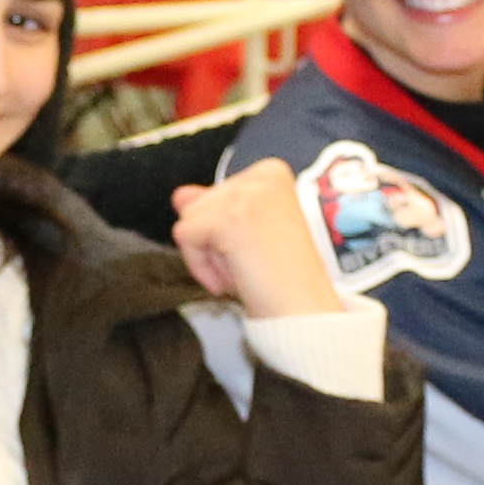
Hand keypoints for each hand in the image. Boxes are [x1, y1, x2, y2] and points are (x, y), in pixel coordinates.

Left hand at [170, 158, 349, 319]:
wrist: (304, 310)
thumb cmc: (283, 280)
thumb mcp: (245, 233)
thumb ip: (214, 208)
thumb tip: (180, 195)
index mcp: (273, 173)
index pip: (216, 193)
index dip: (223, 231)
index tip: (253, 251)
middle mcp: (262, 175)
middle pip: (198, 204)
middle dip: (214, 243)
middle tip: (252, 264)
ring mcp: (246, 193)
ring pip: (188, 219)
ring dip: (209, 257)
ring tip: (246, 270)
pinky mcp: (228, 217)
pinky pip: (185, 236)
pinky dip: (200, 266)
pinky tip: (232, 280)